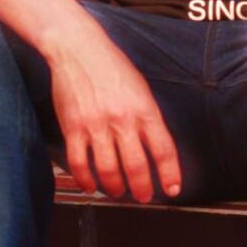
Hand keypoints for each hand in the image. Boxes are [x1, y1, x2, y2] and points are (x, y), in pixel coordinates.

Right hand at [46, 19, 181, 202]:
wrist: (79, 48)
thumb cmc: (112, 66)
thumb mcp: (140, 88)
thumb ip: (147, 116)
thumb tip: (154, 147)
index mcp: (144, 108)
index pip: (163, 149)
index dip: (170, 173)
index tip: (173, 189)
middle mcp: (122, 119)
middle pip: (136, 166)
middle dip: (142, 189)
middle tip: (143, 197)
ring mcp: (97, 125)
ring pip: (108, 171)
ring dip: (115, 188)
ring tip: (118, 191)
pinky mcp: (73, 127)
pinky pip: (80, 164)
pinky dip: (86, 180)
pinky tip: (91, 185)